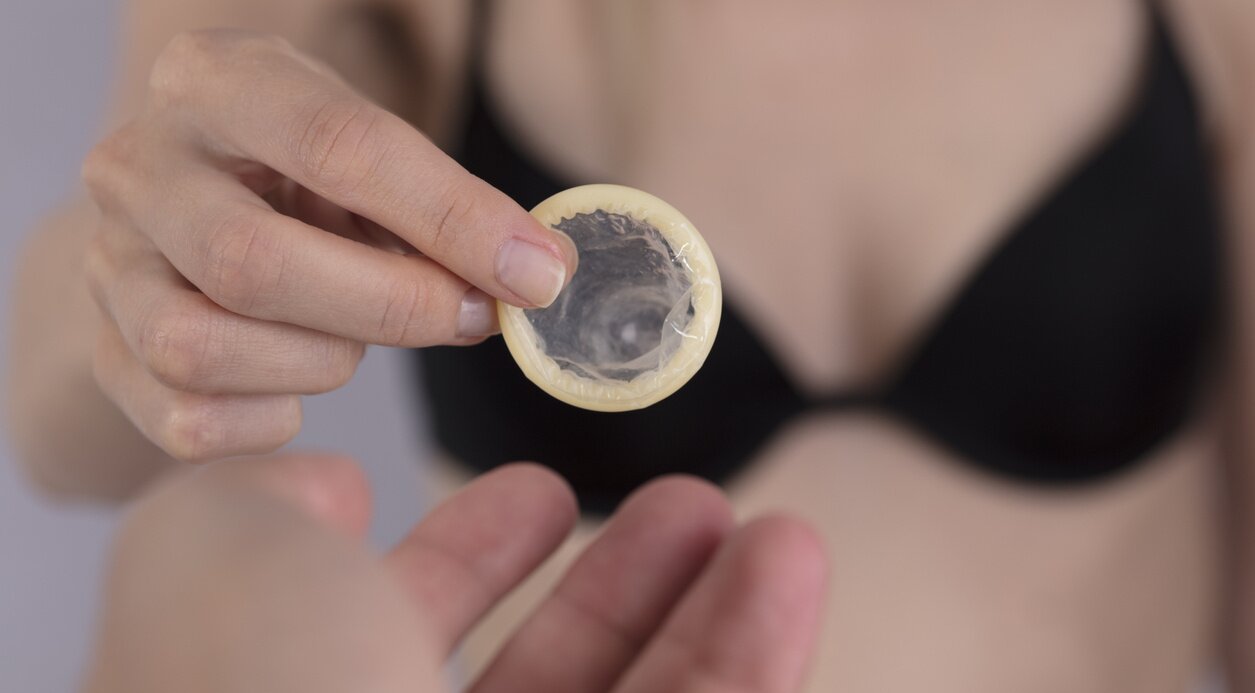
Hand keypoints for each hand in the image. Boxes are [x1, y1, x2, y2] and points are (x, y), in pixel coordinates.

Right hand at [81, 29, 575, 461]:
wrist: (193, 212)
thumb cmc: (304, 181)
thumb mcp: (369, 159)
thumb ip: (442, 207)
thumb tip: (533, 276)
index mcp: (214, 82)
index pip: (337, 144)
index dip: (450, 217)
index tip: (537, 272)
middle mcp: (139, 167)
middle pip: (253, 260)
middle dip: (388, 305)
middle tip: (467, 317)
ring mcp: (109, 267)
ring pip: (201, 347)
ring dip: (317, 362)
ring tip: (352, 339)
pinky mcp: (106, 354)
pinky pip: (188, 422)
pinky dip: (270, 420)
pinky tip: (297, 386)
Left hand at [85, 456, 826, 692]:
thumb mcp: (221, 577)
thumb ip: (249, 514)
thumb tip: (321, 492)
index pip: (389, 642)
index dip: (463, 559)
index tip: (538, 494)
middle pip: (540, 688)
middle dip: (617, 587)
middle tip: (685, 506)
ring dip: (715, 614)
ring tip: (774, 533)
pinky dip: (756, 654)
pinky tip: (789, 570)